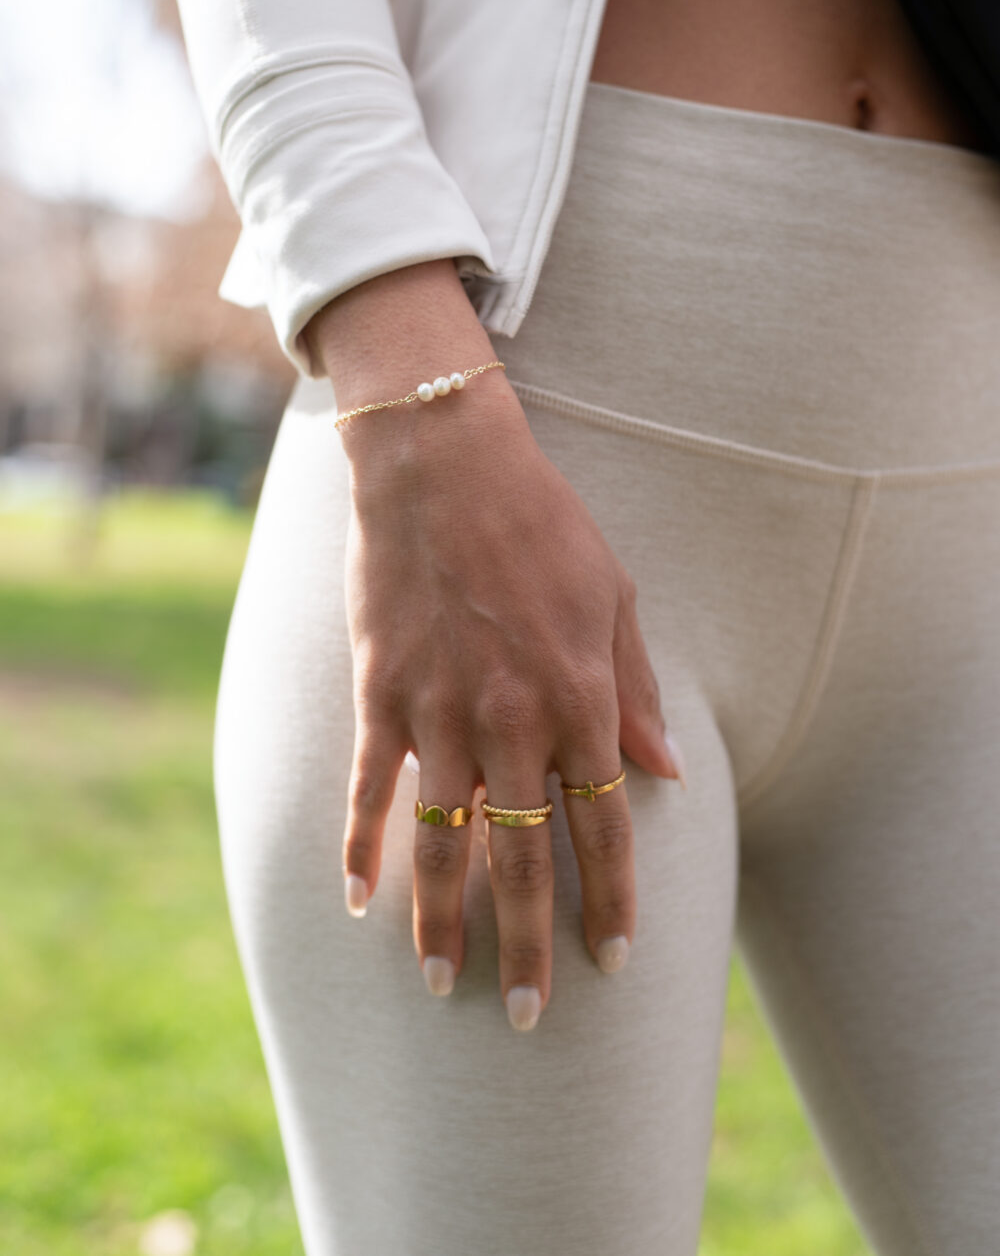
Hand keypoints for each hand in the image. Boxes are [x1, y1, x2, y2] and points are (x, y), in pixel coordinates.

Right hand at [301, 258, 684, 1029]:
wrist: (445, 465)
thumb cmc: (544, 524)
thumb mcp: (617, 598)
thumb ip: (638, 691)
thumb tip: (669, 772)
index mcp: (582, 699)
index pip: (605, 827)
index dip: (611, 901)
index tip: (614, 962)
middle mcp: (515, 721)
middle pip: (525, 857)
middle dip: (530, 944)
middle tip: (529, 1015)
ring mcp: (442, 712)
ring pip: (445, 842)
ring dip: (442, 920)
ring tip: (441, 983)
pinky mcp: (382, 693)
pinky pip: (371, 788)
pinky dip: (362, 847)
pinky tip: (356, 901)